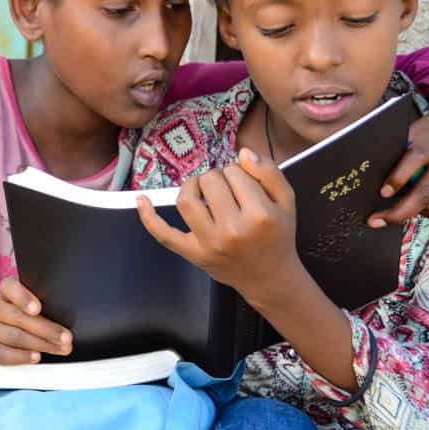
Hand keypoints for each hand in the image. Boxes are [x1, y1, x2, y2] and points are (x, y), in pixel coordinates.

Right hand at [0, 277, 72, 364]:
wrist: (12, 332)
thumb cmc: (30, 314)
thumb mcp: (38, 302)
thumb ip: (47, 303)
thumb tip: (68, 315)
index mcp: (7, 290)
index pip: (11, 288)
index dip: (24, 298)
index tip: (38, 309)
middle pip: (18, 317)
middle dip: (46, 329)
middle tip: (66, 337)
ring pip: (15, 336)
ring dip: (41, 344)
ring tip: (60, 348)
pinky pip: (2, 355)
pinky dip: (21, 357)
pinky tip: (36, 357)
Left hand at [136, 148, 302, 298]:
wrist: (269, 277)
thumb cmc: (277, 235)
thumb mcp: (287, 201)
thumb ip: (269, 172)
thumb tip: (242, 152)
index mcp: (259, 215)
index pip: (235, 172)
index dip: (238, 171)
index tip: (244, 184)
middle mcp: (232, 229)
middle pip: (210, 181)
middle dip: (217, 177)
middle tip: (227, 189)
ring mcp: (209, 243)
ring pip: (187, 199)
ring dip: (192, 186)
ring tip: (203, 189)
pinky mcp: (193, 254)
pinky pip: (164, 235)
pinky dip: (149, 217)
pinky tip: (141, 199)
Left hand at [369, 88, 428, 226]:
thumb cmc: (427, 132)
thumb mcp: (411, 133)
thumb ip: (398, 154)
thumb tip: (370, 181)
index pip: (415, 159)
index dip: (397, 178)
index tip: (383, 193)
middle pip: (426, 192)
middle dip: (399, 211)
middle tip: (377, 220)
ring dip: (414, 213)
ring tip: (400, 207)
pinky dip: (428, 214)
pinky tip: (420, 205)